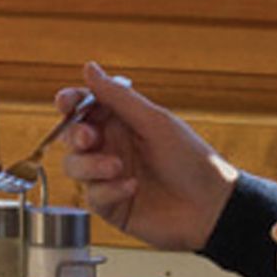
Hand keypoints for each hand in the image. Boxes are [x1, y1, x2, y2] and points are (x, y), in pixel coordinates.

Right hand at [55, 63, 237, 249]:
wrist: (211, 208)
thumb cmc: (191, 160)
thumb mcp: (155, 123)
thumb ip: (118, 97)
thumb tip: (89, 68)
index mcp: (122, 123)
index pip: (84, 107)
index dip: (69, 103)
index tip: (65, 103)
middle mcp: (111, 148)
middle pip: (71, 137)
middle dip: (74, 136)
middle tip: (89, 139)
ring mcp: (108, 177)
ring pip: (74, 166)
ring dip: (91, 165)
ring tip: (118, 168)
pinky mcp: (111, 205)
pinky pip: (92, 196)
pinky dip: (109, 190)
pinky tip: (132, 188)